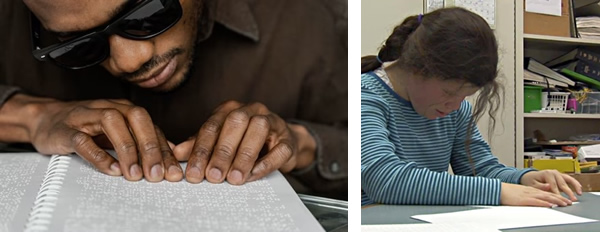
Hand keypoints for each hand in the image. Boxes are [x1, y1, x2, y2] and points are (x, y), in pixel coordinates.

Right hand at [28, 98, 181, 181]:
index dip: (164, 151)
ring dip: (127, 150)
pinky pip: (83, 140)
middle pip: (137, 119)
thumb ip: (142, 142)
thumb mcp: (118, 133)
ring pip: (113, 124)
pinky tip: (110, 170)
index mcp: (126, 110)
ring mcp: (87, 116)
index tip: (172, 172)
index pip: (152, 128)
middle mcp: (110, 108)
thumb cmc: (86, 128)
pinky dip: (98, 155)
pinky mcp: (66, 129)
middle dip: (150, 148)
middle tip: (156, 174)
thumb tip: (171, 155)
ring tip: (134, 174)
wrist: (45, 119)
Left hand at [173, 101, 315, 184]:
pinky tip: (252, 175)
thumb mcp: (219, 142)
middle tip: (213, 176)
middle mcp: (251, 110)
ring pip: (258, 130)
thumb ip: (199, 145)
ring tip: (234, 178)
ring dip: (244, 156)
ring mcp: (272, 121)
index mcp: (230, 109)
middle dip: (222, 152)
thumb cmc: (245, 142)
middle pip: (234, 124)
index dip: (201, 150)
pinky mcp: (288, 138)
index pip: (212, 126)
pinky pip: (279, 148)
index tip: (193, 173)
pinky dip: (265, 163)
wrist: (281, 143)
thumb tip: (176, 152)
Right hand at [501, 182, 571, 206]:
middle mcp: (531, 191)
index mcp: (531, 190)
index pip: (547, 192)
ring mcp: (528, 195)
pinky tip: (550, 205)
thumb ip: (529, 193)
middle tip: (569, 202)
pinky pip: (536, 201)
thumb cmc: (507, 192)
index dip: (557, 195)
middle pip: (549, 194)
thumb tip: (537, 195)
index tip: (564, 199)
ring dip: (556, 200)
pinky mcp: (524, 200)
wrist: (497, 189)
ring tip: (564, 203)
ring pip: (545, 197)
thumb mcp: (520, 191)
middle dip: (560, 198)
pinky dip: (544, 203)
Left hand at [520, 170, 582, 200]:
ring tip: (579, 194)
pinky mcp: (561, 176)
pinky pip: (570, 179)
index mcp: (546, 174)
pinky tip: (579, 189)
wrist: (530, 176)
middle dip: (568, 192)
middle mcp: (554, 172)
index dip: (557, 193)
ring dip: (575, 187)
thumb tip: (549, 186)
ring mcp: (558, 174)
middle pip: (562, 184)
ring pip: (569, 180)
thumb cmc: (531, 181)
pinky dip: (575, 184)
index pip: (553, 185)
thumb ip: (540, 186)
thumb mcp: (532, 184)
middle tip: (571, 200)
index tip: (560, 200)